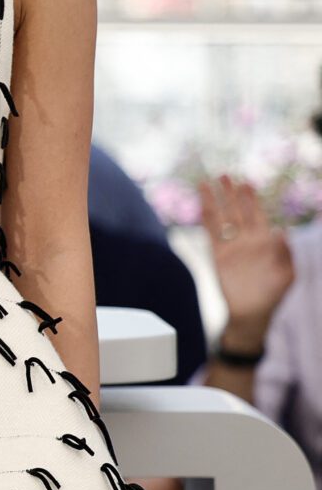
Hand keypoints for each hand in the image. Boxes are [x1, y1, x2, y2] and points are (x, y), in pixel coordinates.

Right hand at [198, 175, 294, 346]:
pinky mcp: (218, 255)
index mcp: (266, 243)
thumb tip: (282, 231)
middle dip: (233, 194)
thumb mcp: (287, 274)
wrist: (251, 313)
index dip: (251, 200)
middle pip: (238, 211)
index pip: (257, 215)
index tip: (246, 183)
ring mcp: (231, 247)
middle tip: (226, 176)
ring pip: (223, 217)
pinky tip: (202, 204)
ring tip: (212, 182)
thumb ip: (285, 252)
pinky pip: (210, 231)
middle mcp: (247, 241)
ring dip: (217, 200)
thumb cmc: (273, 295)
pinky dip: (206, 217)